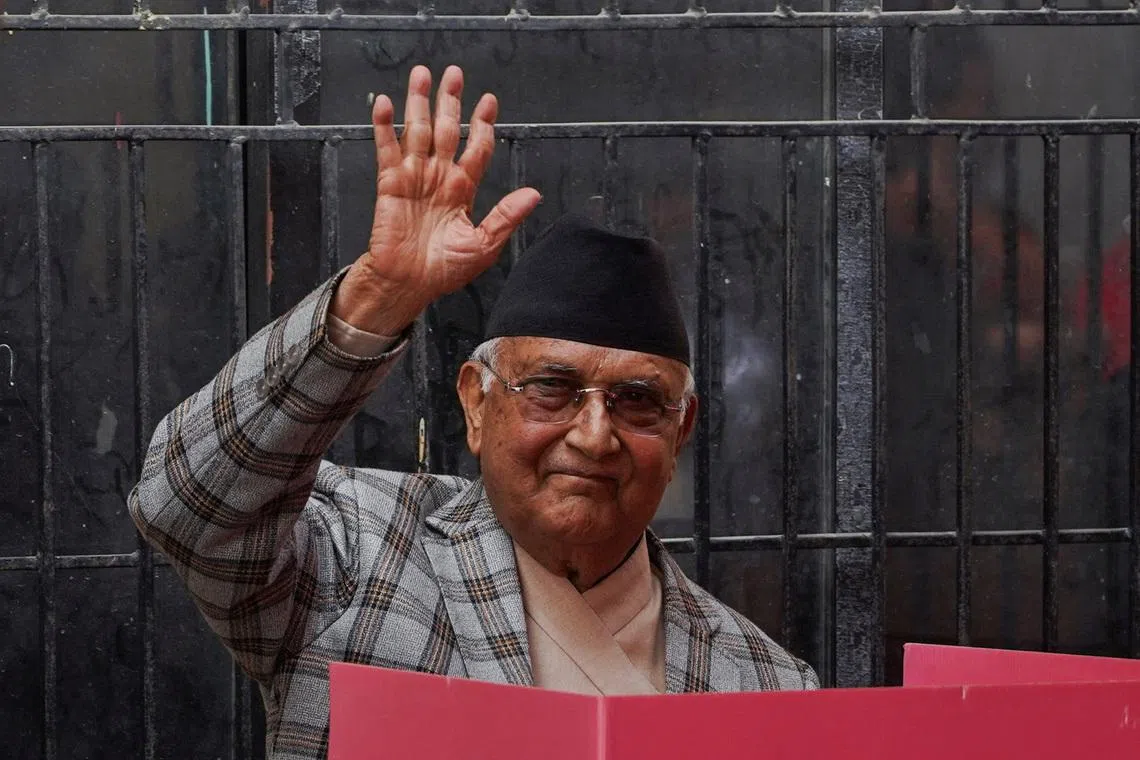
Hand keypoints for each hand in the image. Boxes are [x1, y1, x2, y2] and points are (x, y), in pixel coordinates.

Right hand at [332, 65, 540, 335]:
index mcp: (463, 190)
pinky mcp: (390, 184)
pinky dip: (385, 127)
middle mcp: (439, 178)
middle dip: (451, 101)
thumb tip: (535, 194)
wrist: (409, 285)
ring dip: (419, 103)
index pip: (476, 148)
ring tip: (421, 75)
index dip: (483, 125)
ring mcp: (414, 178)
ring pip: (418, 131)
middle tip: (454, 74)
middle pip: (448, 130)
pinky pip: (388, 150)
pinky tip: (386, 104)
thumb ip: (507, 216)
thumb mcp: (484, 245)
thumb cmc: (444, 271)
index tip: (489, 101)